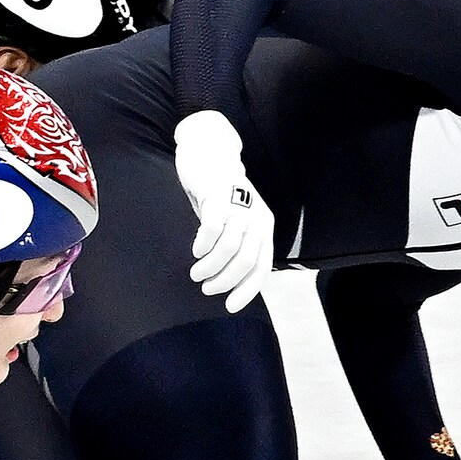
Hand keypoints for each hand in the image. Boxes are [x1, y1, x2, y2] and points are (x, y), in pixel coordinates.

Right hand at [174, 111, 275, 312]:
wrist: (210, 153)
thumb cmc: (220, 194)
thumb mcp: (235, 222)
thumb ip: (236, 245)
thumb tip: (227, 280)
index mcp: (264, 227)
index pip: (261, 267)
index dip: (247, 290)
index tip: (229, 306)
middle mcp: (257, 218)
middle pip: (245, 261)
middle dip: (225, 281)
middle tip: (207, 288)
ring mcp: (239, 207)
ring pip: (229, 249)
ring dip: (210, 267)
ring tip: (196, 273)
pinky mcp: (219, 197)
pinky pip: (212, 230)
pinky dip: (203, 246)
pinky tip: (196, 251)